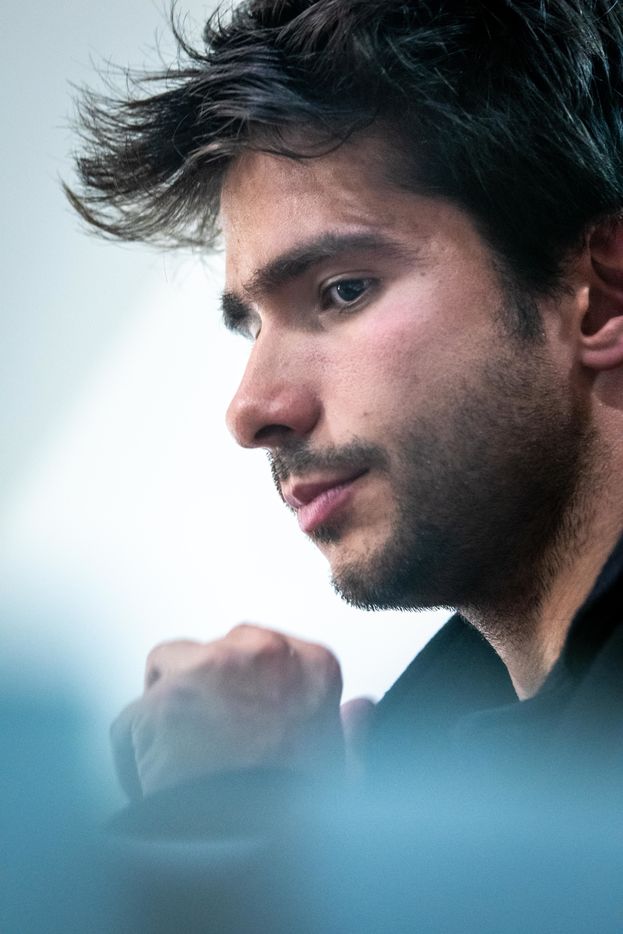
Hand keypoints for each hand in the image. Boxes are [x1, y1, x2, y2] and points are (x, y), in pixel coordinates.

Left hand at [111, 624, 344, 799]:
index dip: (248, 689)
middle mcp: (260, 652)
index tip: (246, 718)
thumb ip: (350, 731)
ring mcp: (204, 671)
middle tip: (209, 739)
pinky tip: (152, 785)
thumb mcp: (343, 768)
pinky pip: (130, 724)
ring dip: (165, 708)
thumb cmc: (299, 811)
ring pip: (164, 671)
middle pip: (212, 651)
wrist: (256, 848)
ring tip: (177, 759)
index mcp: (311, 664)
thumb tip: (361, 710)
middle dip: (205, 687)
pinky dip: (133, 753)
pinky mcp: (156, 704)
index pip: (265, 651)